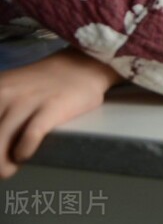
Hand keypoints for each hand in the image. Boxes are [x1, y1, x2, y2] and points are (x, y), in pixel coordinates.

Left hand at [0, 50, 120, 177]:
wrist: (80, 66)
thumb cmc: (40, 85)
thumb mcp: (6, 89)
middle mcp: (3, 93)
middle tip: (1, 167)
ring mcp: (27, 100)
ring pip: (0, 142)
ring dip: (2, 165)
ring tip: (7, 170)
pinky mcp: (51, 107)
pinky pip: (29, 137)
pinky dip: (23, 152)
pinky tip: (25, 154)